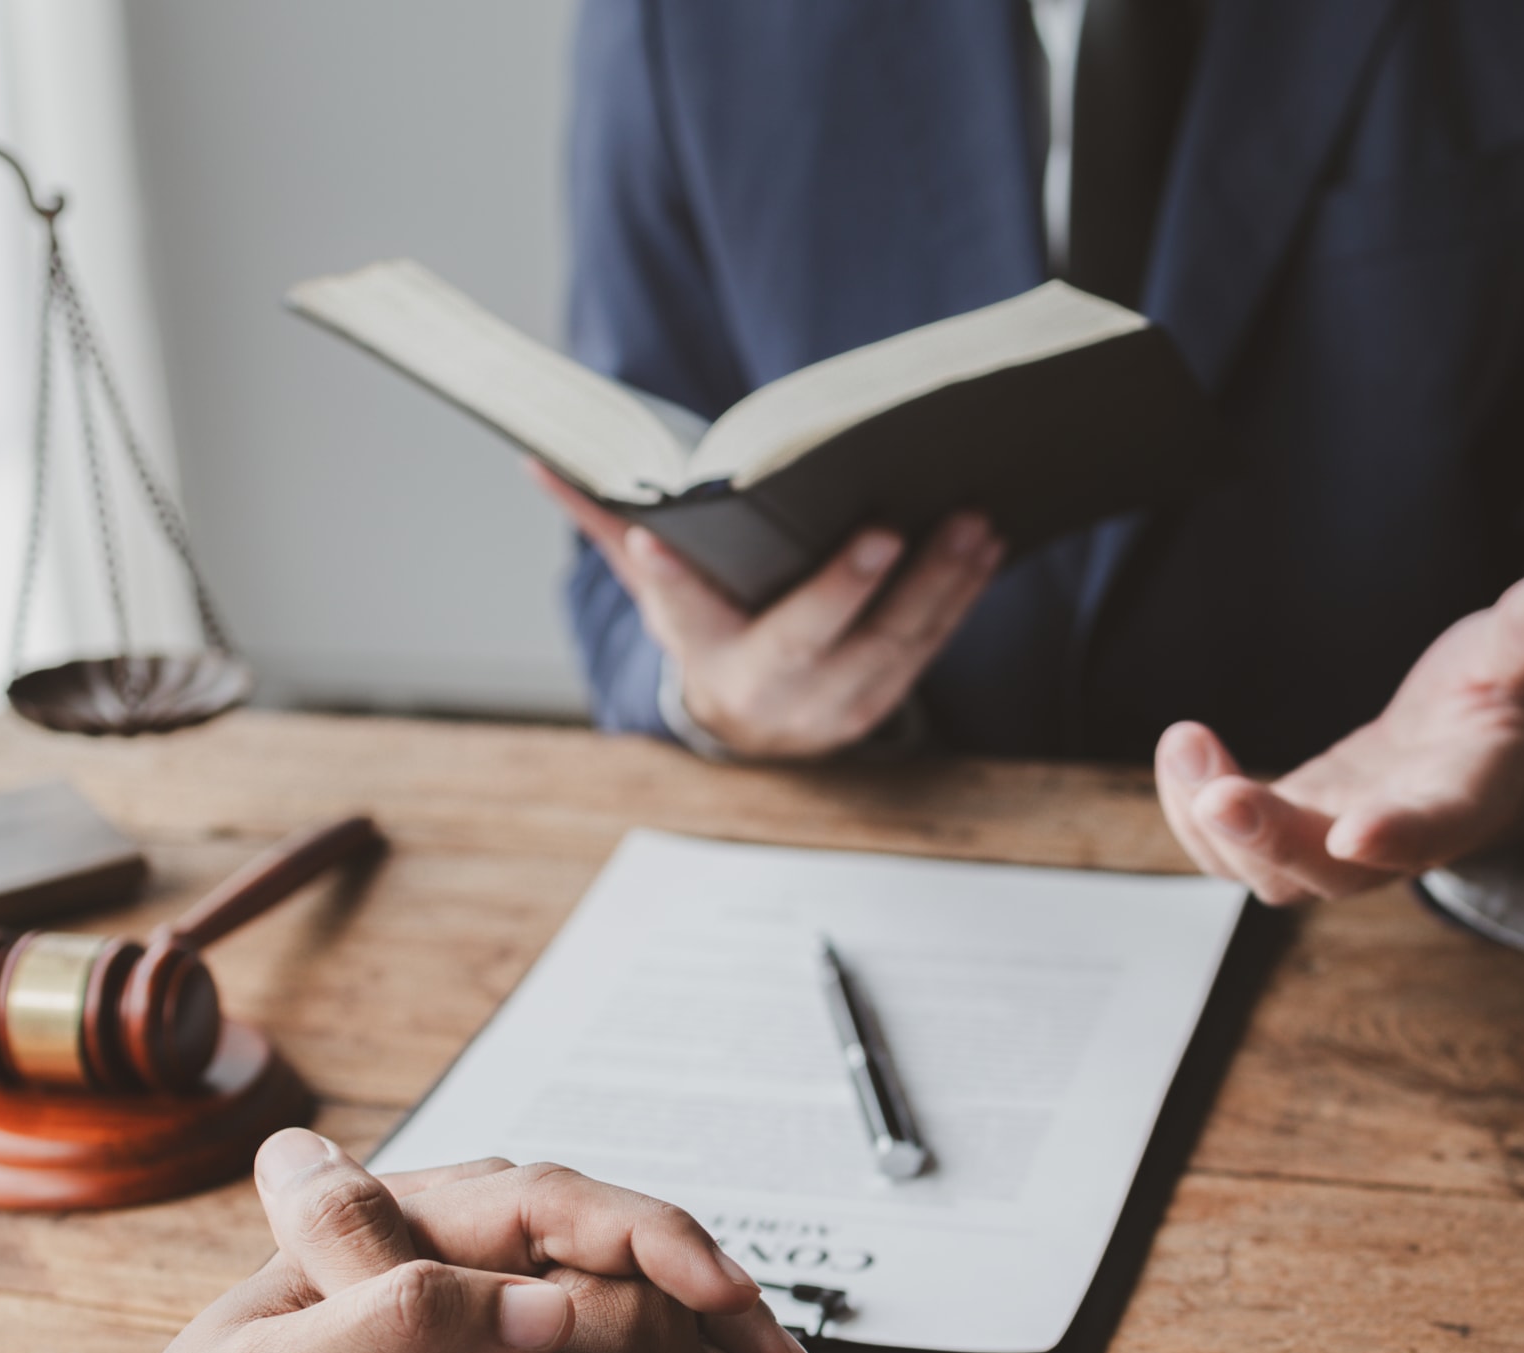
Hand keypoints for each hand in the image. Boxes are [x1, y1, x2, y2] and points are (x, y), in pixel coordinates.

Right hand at [537, 462, 1002, 759]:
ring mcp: (833, 703)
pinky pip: (928, 650)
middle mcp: (768, 688)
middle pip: (809, 638)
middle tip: (885, 530)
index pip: (681, 612)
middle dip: (847, 589)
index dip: (667, 582)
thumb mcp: (653, 588)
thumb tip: (536, 460)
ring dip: (936, 586)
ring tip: (971, 523)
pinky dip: (960, 600)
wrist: (752, 722)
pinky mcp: (884, 700)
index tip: (653, 549)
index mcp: (704, 653)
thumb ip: (606, 521)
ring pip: (889, 646)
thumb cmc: (708, 630)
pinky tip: (988, 549)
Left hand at [1154, 569, 1523, 904]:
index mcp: (1464, 800)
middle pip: (1330, 874)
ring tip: (1185, 744)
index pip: (1436, 831)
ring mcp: (1335, 844)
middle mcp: (1395, 841)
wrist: (1470, 746)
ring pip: (1268, 870)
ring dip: (1215, 825)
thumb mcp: (1520, 657)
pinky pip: (1233, 845)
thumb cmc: (1497, 700)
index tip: (1355, 832)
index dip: (1399, 836)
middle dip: (1272, 841)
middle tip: (1222, 797)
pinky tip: (1182, 753)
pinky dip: (1196, 810)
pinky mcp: (1292, 827)